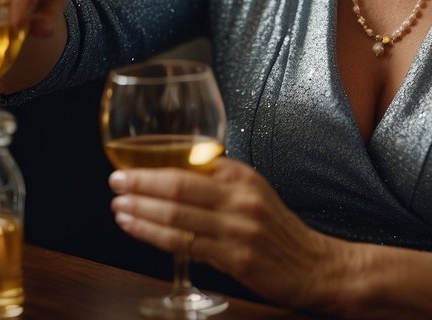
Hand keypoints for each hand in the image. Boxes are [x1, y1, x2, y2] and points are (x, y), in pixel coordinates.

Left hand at [109, 157, 337, 309]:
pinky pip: (185, 245)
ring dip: (142, 211)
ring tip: (118, 207)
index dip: (154, 165)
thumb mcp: (253, 194)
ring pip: (177, 216)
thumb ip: (218, 184)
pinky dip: (154, 235)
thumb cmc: (277, 231)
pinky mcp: (236, 258)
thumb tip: (172, 175)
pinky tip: (136, 228)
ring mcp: (238, 229)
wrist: (315, 266)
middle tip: (115, 183)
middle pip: (179, 186)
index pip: (190, 164)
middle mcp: (240, 198)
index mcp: (242, 176)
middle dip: (141, 183)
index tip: (128, 165)